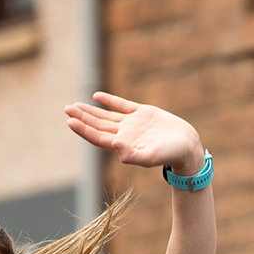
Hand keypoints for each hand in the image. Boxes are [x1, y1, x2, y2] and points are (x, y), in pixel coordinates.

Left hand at [65, 92, 204, 173]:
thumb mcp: (151, 156)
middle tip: (66, 109)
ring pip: (106, 116)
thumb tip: (115, 147)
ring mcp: (132, 124)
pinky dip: (109, 100)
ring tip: (74, 105)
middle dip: (81, 118)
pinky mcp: (142, 113)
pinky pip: (122, 105)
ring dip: (90, 111)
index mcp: (122, 145)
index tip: (70, 121)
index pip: (98, 137)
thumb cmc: (169, 155)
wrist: (187, 146)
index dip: (83, 130)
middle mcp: (124, 134)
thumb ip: (133, 155)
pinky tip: (97, 96)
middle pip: (98, 125)